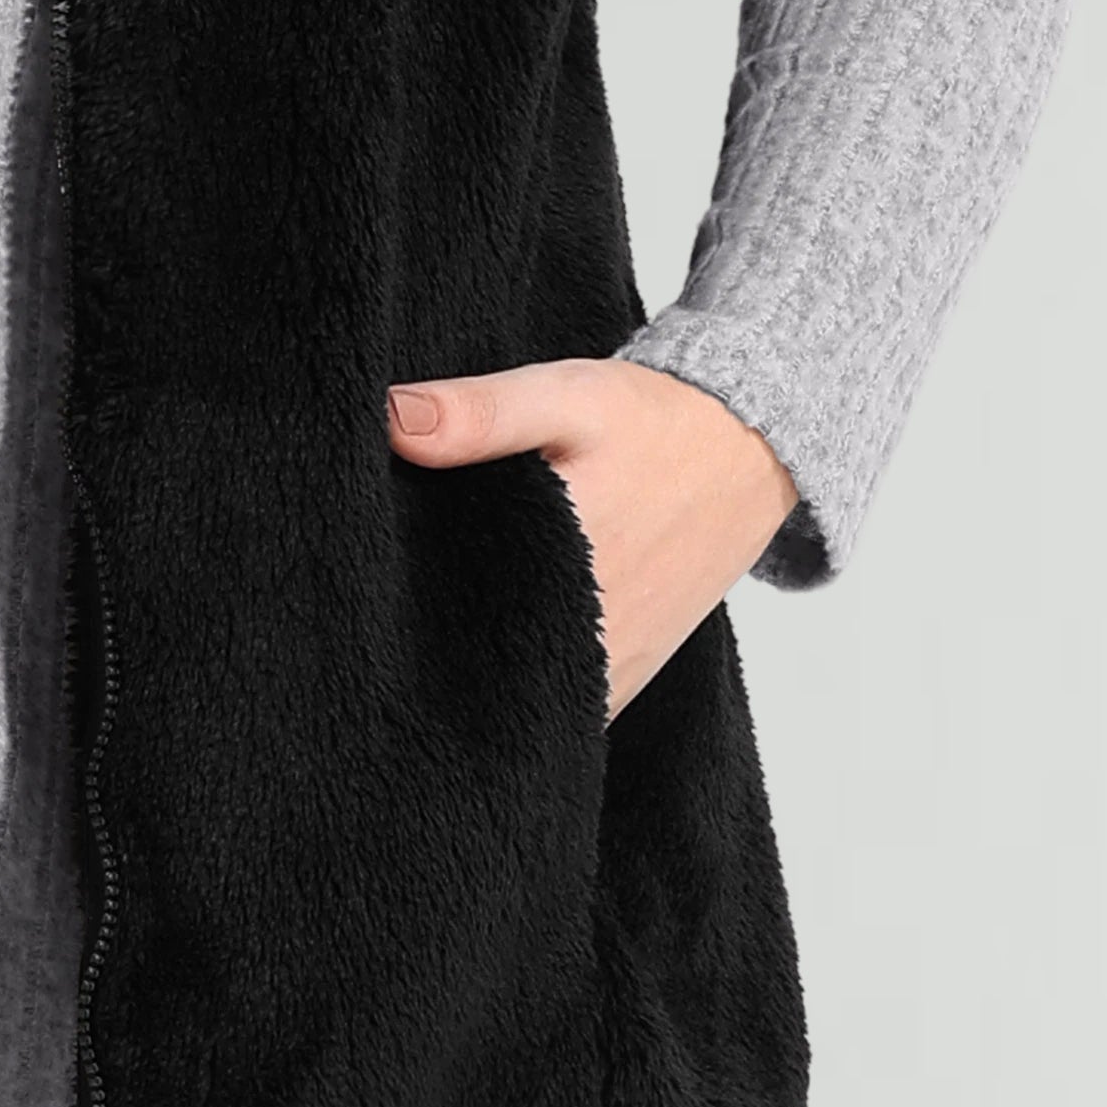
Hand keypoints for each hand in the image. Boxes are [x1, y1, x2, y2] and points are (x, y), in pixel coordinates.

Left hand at [386, 357, 798, 723]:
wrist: (750, 449)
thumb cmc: (655, 420)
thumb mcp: (566, 395)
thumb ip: (481, 413)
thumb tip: (392, 421)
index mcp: (562, 562)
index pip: (446, 614)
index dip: (392, 614)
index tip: (356, 601)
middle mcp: (587, 632)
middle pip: (474, 668)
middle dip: (423, 654)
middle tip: (372, 629)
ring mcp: (610, 665)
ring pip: (518, 703)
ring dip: (472, 684)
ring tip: (415, 655)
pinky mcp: (627, 675)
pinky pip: (562, 711)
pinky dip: (519, 698)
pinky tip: (482, 664)